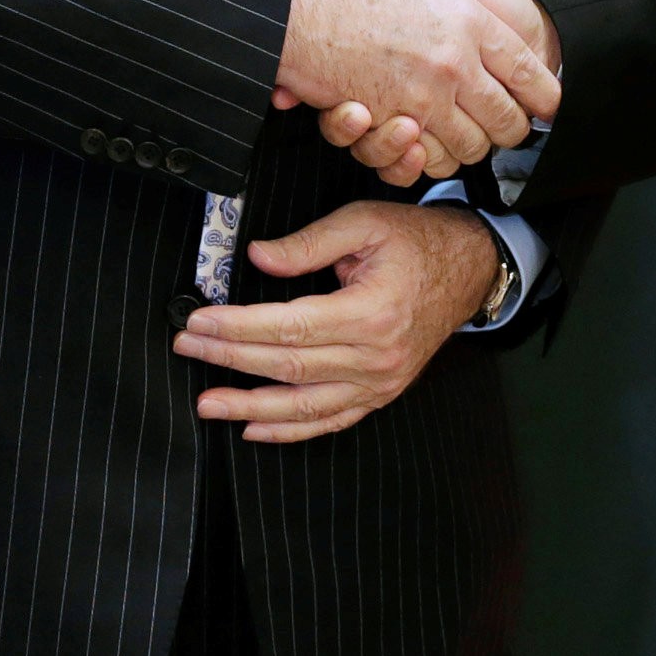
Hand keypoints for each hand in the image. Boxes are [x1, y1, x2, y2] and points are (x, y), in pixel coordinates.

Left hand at [175, 203, 497, 441]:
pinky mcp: (379, 394)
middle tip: (188, 346)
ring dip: (249, 407)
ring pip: (304, 406)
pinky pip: (330, 420)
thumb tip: (258, 258)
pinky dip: (290, 431)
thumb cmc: (416, 243)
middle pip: (288, 366)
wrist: (468, 270)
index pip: (289, 326)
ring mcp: (380, 382)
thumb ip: (308, 243)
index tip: (199, 321)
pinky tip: (254, 429)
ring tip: (208, 403)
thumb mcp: (364, 224)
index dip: (237, 326)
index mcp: (371, 312)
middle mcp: (376, 356)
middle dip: (230, 358)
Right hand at [275, 0, 555, 186]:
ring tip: (457, 131)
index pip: (532, 73)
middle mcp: (455, 61)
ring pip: (472, 148)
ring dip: (467, 148)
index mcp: (471, 18)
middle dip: (508, 130)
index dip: (543, 95)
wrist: (289, 7)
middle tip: (500, 125)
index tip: (543, 105)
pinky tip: (423, 143)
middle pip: (509, 122)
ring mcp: (424, 98)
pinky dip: (428, 160)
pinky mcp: (390, 125)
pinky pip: (429, 161)